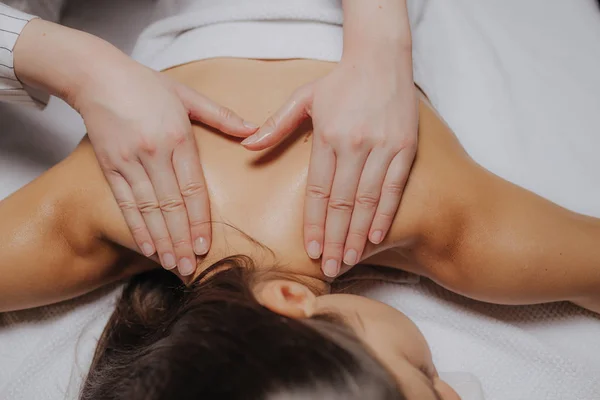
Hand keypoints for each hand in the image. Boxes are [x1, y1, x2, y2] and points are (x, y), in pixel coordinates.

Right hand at [76, 61, 256, 275]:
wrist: (97, 76)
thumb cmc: (146, 85)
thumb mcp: (187, 95)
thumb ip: (221, 116)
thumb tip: (253, 130)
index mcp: (178, 138)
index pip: (192, 189)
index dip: (199, 220)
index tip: (204, 245)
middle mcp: (154, 154)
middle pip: (170, 206)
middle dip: (181, 240)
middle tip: (189, 268)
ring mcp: (129, 162)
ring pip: (148, 209)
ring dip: (160, 240)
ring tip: (171, 265)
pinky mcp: (109, 166)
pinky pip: (125, 203)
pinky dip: (136, 227)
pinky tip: (146, 247)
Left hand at [241, 57, 416, 276]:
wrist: (382, 57)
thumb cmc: (340, 80)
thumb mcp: (303, 98)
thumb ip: (275, 125)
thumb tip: (246, 146)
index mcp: (328, 136)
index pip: (318, 191)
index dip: (314, 223)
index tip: (310, 249)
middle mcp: (355, 145)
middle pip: (342, 203)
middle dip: (334, 239)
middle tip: (329, 267)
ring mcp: (382, 147)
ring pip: (368, 201)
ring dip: (357, 234)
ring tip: (349, 259)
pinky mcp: (405, 148)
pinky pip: (393, 187)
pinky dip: (385, 213)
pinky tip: (376, 236)